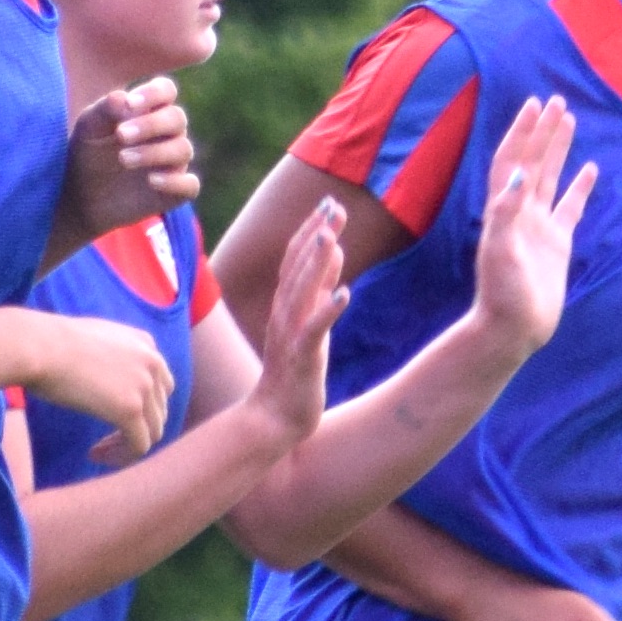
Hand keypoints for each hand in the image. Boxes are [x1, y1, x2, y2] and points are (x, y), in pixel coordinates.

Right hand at [25, 312, 177, 463]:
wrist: (38, 346)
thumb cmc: (51, 343)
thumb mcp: (95, 340)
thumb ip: (114, 357)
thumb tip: (112, 384)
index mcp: (146, 344)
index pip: (159, 385)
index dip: (140, 408)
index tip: (111, 419)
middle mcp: (153, 363)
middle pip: (158, 410)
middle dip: (135, 428)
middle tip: (104, 441)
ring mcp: (145, 386)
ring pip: (153, 432)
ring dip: (126, 446)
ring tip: (98, 451)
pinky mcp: (130, 409)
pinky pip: (139, 446)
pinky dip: (121, 457)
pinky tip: (96, 455)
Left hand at [57, 77, 198, 247]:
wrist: (82, 198)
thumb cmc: (88, 154)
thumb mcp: (89, 129)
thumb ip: (105, 110)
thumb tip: (123, 97)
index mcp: (149, 111)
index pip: (166, 91)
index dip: (154, 94)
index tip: (131, 103)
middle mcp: (167, 135)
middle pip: (177, 119)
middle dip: (151, 125)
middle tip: (121, 136)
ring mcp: (173, 163)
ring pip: (183, 150)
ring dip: (154, 152)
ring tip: (123, 159)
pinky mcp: (174, 192)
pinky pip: (189, 185)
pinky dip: (175, 182)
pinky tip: (151, 181)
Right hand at [241, 200, 348, 446]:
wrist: (275, 418)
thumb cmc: (296, 371)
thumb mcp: (312, 322)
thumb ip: (320, 287)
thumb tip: (335, 250)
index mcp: (284, 304)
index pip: (294, 258)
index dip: (310, 229)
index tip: (327, 202)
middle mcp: (283, 313)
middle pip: (297, 267)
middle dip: (315, 235)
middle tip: (333, 205)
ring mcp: (290, 334)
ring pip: (301, 292)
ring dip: (316, 264)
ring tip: (332, 237)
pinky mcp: (301, 357)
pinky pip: (314, 330)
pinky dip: (328, 310)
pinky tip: (346, 293)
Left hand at [470, 95, 596, 354]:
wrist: (513, 328)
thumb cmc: (502, 292)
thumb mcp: (500, 250)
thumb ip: (506, 212)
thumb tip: (517, 175)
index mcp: (504, 209)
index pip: (512, 161)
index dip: (522, 133)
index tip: (533, 106)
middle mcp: (521, 211)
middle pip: (533, 161)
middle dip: (542, 131)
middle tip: (556, 101)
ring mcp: (540, 226)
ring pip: (551, 178)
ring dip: (558, 149)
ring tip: (569, 120)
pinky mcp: (557, 243)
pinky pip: (571, 207)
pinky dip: (580, 187)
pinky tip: (590, 169)